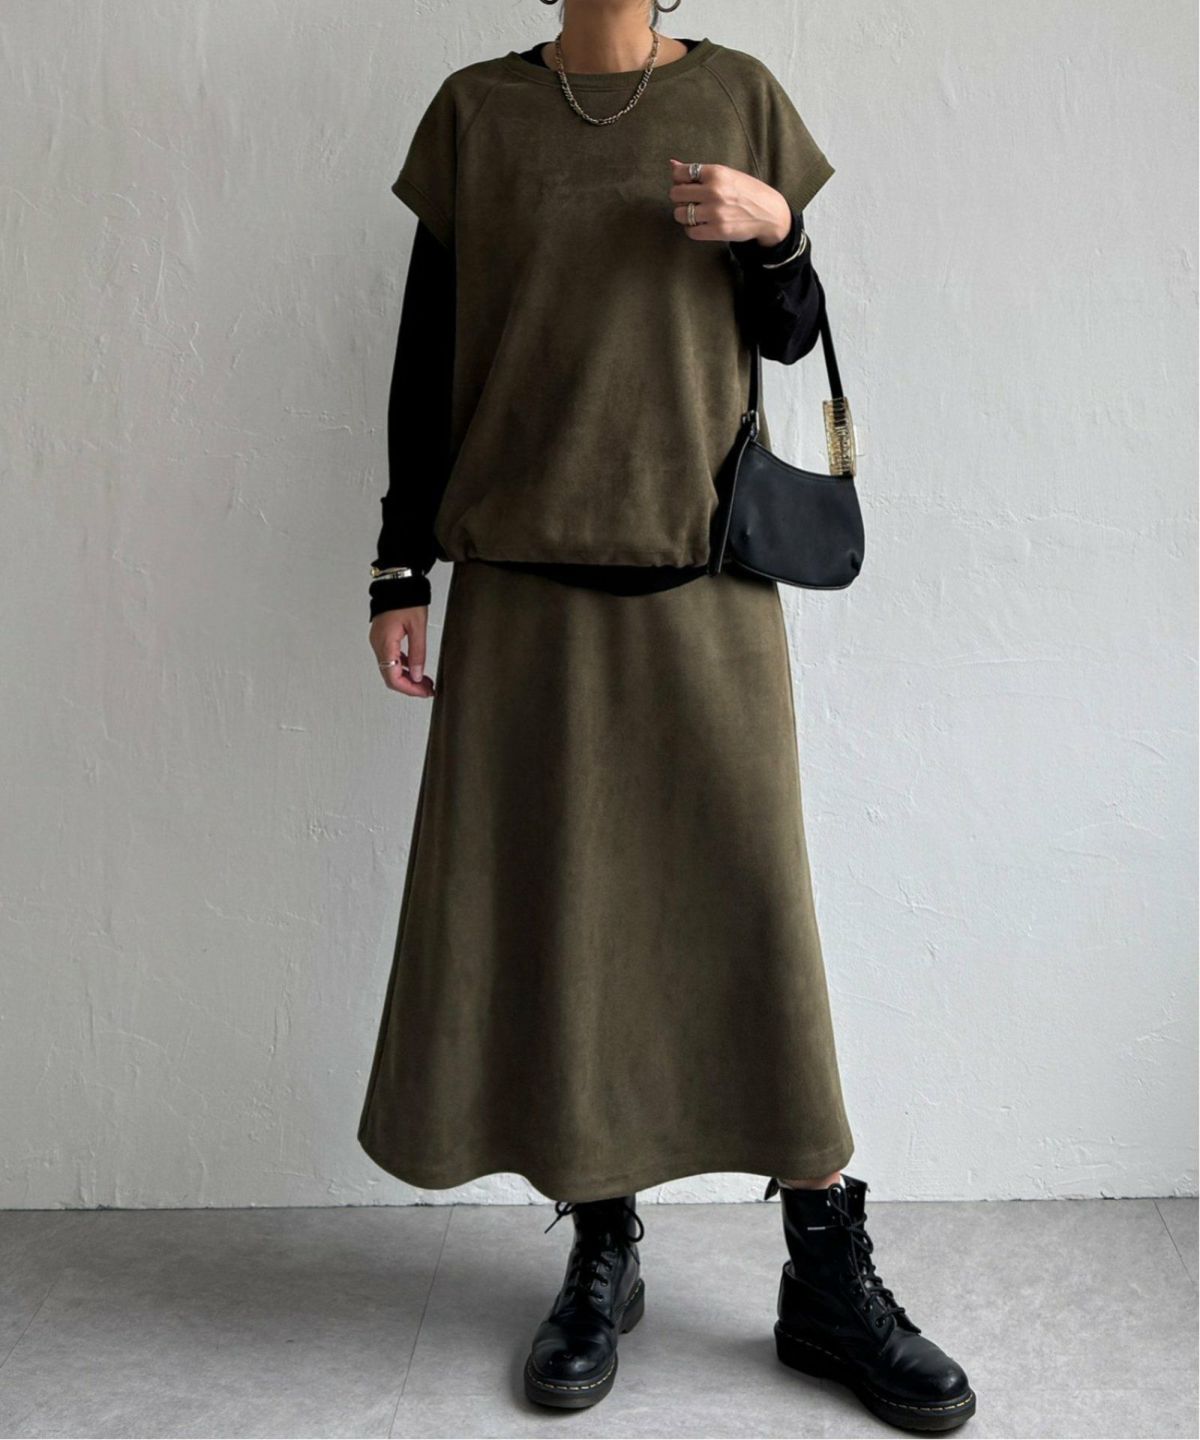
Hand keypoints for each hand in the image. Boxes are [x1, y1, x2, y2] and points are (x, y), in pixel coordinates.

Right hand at [370, 607, 434, 697]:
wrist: (397, 581)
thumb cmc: (406, 599)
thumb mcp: (418, 627)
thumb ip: (418, 653)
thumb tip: (418, 676)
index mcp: (385, 643)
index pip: (393, 677)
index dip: (409, 689)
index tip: (424, 692)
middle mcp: (378, 644)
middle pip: (390, 676)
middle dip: (410, 686)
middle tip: (428, 689)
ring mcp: (379, 642)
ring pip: (390, 669)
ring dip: (407, 678)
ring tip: (425, 681)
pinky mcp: (383, 638)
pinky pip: (391, 659)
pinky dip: (404, 667)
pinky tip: (416, 668)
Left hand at [667, 158, 790, 245]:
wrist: (769, 213)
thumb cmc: (746, 192)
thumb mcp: (727, 174)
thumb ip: (699, 171)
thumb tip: (672, 164)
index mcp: (716, 172)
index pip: (680, 174)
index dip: (679, 180)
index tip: (687, 184)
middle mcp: (714, 191)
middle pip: (676, 194)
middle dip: (680, 198)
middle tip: (690, 200)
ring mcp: (715, 212)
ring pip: (680, 214)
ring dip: (684, 215)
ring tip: (696, 214)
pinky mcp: (717, 230)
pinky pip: (690, 231)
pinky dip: (692, 229)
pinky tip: (701, 225)